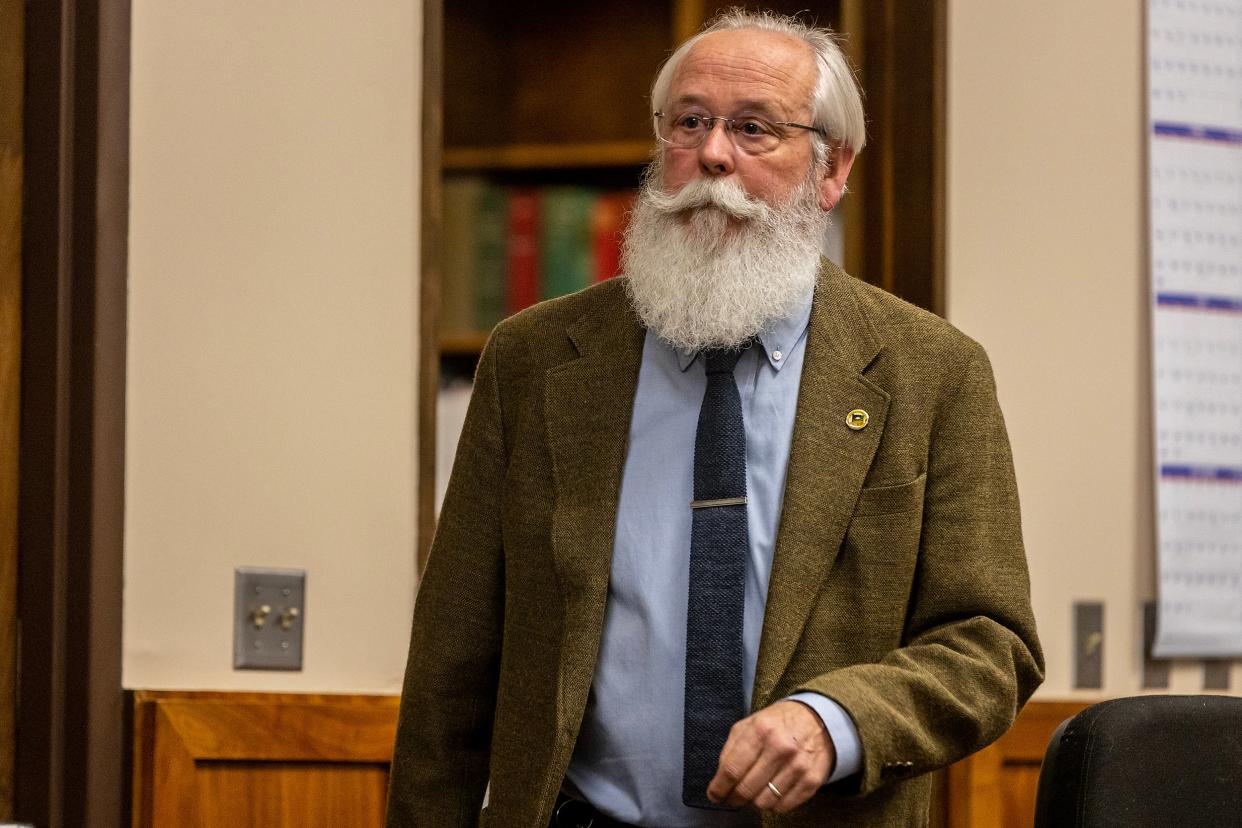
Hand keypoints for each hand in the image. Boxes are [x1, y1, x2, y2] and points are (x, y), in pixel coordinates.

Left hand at [705, 700, 834, 813]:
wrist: (817, 720)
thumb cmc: (777, 724)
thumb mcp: (749, 724)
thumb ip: (731, 748)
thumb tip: (719, 779)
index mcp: (760, 730)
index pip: (732, 769)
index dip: (719, 788)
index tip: (714, 795)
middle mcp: (780, 748)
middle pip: (746, 789)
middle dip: (734, 798)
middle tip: (732, 797)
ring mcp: (798, 765)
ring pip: (764, 802)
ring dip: (754, 802)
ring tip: (753, 793)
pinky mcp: (811, 780)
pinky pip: (784, 806)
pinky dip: (773, 804)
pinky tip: (771, 793)